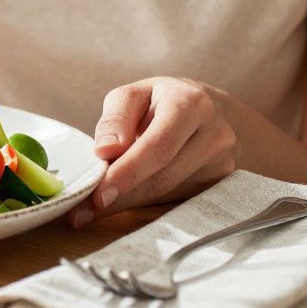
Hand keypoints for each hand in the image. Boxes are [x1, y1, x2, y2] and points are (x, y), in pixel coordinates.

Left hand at [70, 77, 237, 227]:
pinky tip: (120, 201)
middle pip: (163, 177)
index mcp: (192, 104)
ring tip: (92, 206)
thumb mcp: (133, 96)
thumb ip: (115, 119)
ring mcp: (222, 163)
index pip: (159, 146)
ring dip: (127, 202)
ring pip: (166, 193)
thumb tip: (105, 151)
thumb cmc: (161, 100)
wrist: (209, 109)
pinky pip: (174, 198)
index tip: (99, 195)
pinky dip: (143, 202)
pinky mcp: (220, 183)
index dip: (128, 173)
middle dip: (121, 196)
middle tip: (84, 211)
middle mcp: (215, 135)